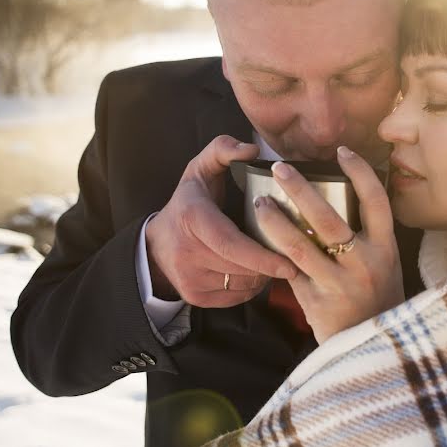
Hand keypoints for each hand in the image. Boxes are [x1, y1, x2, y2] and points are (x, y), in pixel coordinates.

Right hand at [145, 135, 297, 307]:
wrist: (156, 243)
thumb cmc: (189, 202)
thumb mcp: (201, 168)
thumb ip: (223, 149)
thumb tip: (252, 149)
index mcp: (192, 218)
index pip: (230, 244)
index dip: (262, 256)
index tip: (290, 262)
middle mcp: (186, 253)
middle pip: (241, 268)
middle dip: (269, 265)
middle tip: (289, 254)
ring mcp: (189, 279)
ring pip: (242, 285)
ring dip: (262, 275)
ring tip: (269, 259)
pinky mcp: (194, 297)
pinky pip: (235, 297)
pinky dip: (250, 286)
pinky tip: (253, 270)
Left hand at [254, 146, 402, 343]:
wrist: (374, 351)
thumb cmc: (378, 301)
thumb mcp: (385, 266)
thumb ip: (367, 238)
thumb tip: (340, 198)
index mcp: (386, 249)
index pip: (376, 202)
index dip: (360, 173)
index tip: (341, 152)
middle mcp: (366, 263)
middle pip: (329, 219)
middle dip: (301, 190)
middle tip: (280, 169)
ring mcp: (339, 284)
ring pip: (301, 245)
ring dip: (276, 221)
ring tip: (260, 203)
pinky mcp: (316, 303)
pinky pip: (290, 272)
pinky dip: (274, 254)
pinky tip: (258, 239)